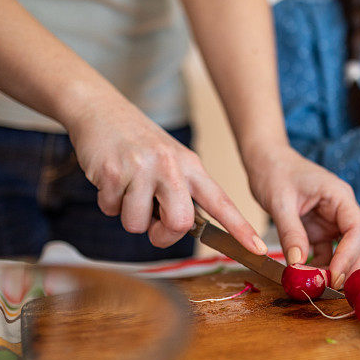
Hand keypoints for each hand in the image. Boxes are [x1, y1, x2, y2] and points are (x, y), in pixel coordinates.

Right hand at [66, 98, 265, 254]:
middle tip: (152, 222)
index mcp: (191, 167)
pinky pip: (111, 210)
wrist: (101, 110)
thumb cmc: (139, 143)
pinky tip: (110, 179)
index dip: (241, 229)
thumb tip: (180, 229)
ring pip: (137, 224)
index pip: (222, 202)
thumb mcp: (172, 161)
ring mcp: (143, 168)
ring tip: (128, 190)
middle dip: (162, 234)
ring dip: (128, 216)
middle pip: (179, 223)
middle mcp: (172, 167)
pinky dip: (108, 202)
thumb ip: (182, 193)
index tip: (259, 249)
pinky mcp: (113, 172)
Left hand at [244, 146, 359, 288]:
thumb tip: (298, 264)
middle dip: (354, 265)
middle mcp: (343, 209)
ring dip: (342, 268)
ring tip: (323, 286)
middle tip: (335, 288)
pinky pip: (331, 252)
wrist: (267, 160)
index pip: (357, 229)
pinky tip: (312, 276)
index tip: (334, 276)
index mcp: (339, 196)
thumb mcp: (279, 202)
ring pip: (352, 249)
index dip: (350, 256)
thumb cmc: (275, 172)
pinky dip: (325, 266)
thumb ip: (291, 233)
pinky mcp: (322, 229)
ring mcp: (334, 220)